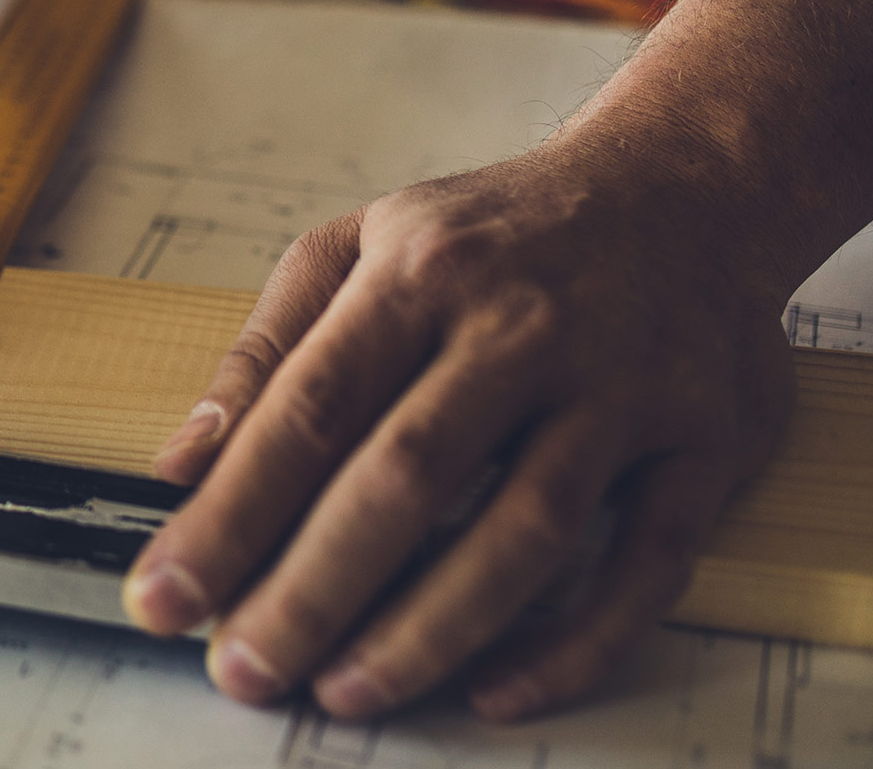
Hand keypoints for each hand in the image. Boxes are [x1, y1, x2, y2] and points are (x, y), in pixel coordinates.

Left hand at [121, 139, 797, 721]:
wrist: (687, 181)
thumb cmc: (497, 232)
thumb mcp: (358, 244)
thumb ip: (266, 353)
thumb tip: (181, 465)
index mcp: (420, 272)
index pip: (308, 409)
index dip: (231, 513)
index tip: (167, 595)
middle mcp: (522, 325)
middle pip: (405, 477)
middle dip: (313, 589)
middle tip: (246, 670)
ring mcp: (623, 384)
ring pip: (524, 530)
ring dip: (428, 629)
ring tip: (347, 691)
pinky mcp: (705, 440)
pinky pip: (645, 561)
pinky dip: (575, 639)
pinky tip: (498, 689)